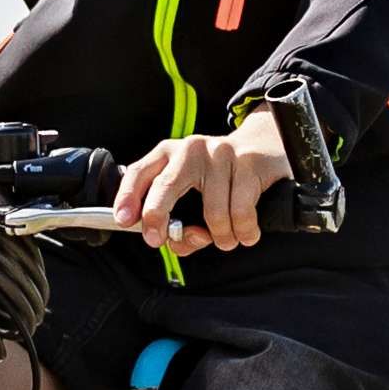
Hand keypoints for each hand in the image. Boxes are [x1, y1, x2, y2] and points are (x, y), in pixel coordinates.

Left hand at [118, 124, 293, 256]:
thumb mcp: (193, 193)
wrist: (264, 148)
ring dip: (221, 237)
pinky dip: (244, 231)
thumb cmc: (220, 179)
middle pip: (166, 185)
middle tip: (160, 240)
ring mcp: (220, 153)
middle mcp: (191, 150)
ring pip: (212, 212)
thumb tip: (180, 241)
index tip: (124, 221)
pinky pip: (241, 211)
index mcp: (169, 154)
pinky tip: (246, 234)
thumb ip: (181, 221)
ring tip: (228, 240)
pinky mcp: (248, 162)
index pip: (140, 172)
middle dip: (158, 216)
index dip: (128, 197)